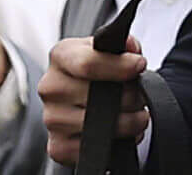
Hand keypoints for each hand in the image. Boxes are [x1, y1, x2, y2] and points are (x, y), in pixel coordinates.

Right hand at [38, 35, 147, 165]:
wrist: (89, 95)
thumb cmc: (101, 69)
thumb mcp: (111, 48)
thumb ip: (122, 44)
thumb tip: (129, 48)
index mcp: (62, 56)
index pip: (88, 63)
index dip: (120, 65)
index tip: (140, 65)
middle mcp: (51, 87)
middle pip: (99, 95)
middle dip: (130, 94)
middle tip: (140, 94)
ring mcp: (51, 118)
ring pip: (100, 124)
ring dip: (128, 120)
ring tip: (135, 112)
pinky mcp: (57, 146)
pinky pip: (92, 147)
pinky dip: (115, 141)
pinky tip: (120, 130)